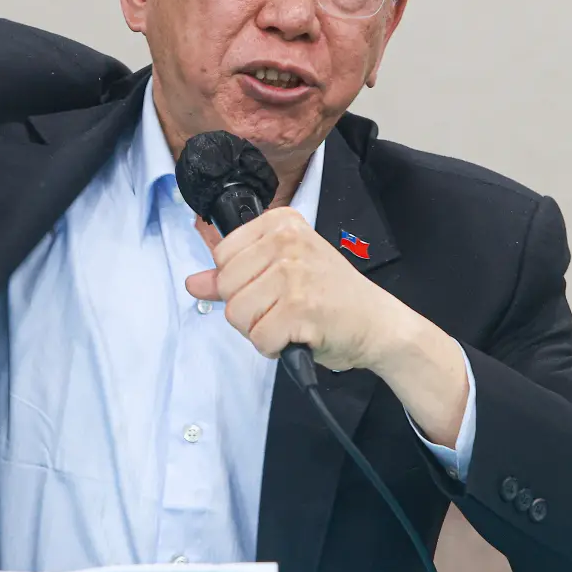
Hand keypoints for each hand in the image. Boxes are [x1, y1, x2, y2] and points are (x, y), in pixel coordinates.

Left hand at [186, 207, 469, 445]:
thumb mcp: (281, 272)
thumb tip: (193, 282)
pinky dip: (274, 347)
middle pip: (226, 286)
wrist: (378, 323)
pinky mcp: (300, 308)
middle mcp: (287, 242)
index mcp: (281, 224)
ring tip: (290, 321)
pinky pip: (259, 338)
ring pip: (237, 314)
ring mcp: (294, 274)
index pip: (223, 254)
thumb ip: (234, 275)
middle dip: (248, 309)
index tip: (270, 285)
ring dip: (260, 330)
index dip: (240, 282)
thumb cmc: (331, 297)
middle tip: (282, 307)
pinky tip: (298, 334)